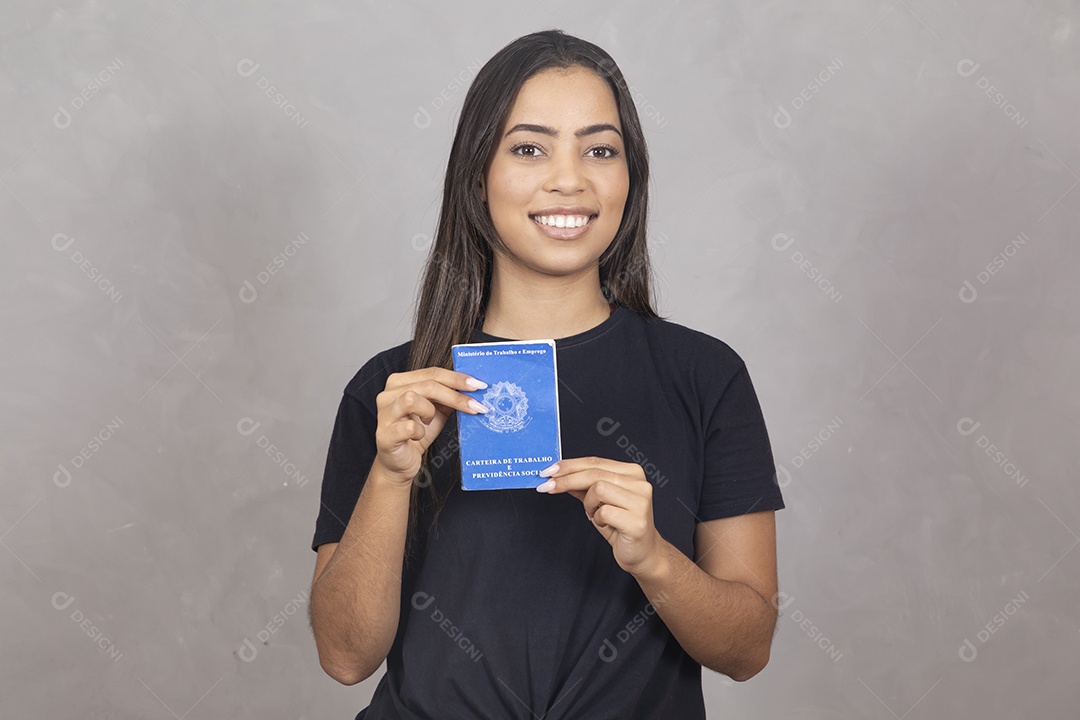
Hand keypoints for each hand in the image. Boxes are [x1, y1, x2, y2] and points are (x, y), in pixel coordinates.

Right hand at [373, 367, 487, 484]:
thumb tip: (473, 388)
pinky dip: (420, 431)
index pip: (432, 373)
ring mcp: (385, 414)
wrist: (399, 463)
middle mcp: (388, 394)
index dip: (457, 378)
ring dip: (430, 411)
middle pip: (427, 384)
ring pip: (412, 398)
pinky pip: (409, 427)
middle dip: (455, 395)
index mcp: (400, 382)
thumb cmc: (416, 433)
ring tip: (429, 421)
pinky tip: (418, 436)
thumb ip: (449, 397)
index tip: (479, 385)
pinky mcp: (385, 434)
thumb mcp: (436, 411)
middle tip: (477, 405)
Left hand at [536, 456, 661, 575]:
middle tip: (547, 486)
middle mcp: (639, 483)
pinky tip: (604, 524)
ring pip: (598, 489)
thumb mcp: (598, 501)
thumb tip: (558, 475)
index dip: (569, 465)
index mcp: (632, 473)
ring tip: (594, 514)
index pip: (595, 462)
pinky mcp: (637, 521)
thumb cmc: (620, 525)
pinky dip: (597, 518)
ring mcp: (640, 502)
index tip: (548, 471)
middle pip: (594, 473)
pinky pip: (604, 512)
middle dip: (566, 480)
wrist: (642, 552)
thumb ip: (583, 486)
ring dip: (588, 504)